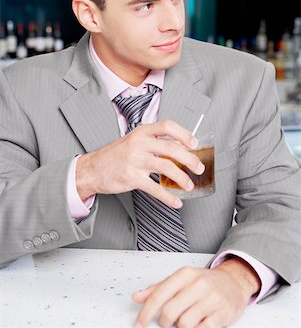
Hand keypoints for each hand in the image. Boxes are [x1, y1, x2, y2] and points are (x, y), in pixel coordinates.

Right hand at [75, 120, 204, 206]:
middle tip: (198, 167)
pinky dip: (168, 197)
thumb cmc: (116, 154)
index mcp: (142, 132)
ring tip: (189, 185)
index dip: (184, 134)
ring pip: (166, 167)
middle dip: (190, 159)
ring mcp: (135, 160)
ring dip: (182, 178)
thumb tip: (181, 148)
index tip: (194, 143)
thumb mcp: (134, 141)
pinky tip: (175, 202)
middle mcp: (139, 143)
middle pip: (172, 149)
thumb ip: (154, 142)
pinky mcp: (131, 178)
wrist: (93, 168)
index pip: (167, 126)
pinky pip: (155, 188)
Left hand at [132, 257, 260, 327]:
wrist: (234, 282)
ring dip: (182, 326)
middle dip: (164, 321)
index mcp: (185, 274)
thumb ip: (158, 288)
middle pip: (169, 312)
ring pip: (184, 324)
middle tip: (167, 321)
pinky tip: (198, 323)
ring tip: (187, 318)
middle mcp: (198, 284)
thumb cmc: (204, 282)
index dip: (145, 313)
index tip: (139, 324)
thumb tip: (137, 297)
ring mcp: (211, 299)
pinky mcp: (222, 314)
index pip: (159, 295)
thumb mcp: (181, 279)